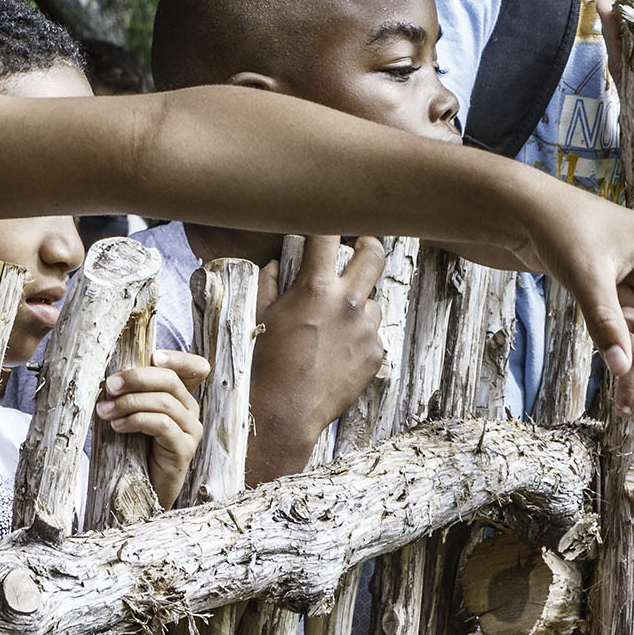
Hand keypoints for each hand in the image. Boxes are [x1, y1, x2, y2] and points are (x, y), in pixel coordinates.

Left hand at [96, 349, 206, 504]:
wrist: (142, 491)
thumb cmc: (134, 449)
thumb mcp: (134, 414)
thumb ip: (133, 394)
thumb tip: (109, 377)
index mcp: (182, 397)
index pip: (196, 368)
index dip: (179, 358)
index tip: (153, 356)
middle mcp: (191, 411)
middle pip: (172, 381)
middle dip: (137, 378)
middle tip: (109, 386)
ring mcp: (191, 430)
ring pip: (165, 402)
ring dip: (130, 403)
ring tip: (105, 411)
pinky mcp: (184, 449)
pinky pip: (162, 425)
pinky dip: (137, 420)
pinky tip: (118, 426)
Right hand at [251, 237, 387, 464]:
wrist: (283, 412)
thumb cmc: (264, 363)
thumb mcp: (257, 316)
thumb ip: (269, 281)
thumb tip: (279, 262)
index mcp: (316, 288)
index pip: (327, 236)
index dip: (328, 223)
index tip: (329, 222)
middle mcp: (347, 303)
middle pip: (374, 255)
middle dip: (367, 243)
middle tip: (359, 245)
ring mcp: (365, 329)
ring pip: (372, 300)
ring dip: (358, 303)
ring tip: (334, 325)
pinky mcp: (376, 353)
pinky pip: (373, 333)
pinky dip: (359, 336)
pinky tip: (337, 352)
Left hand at [514, 183, 633, 378]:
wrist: (528, 218)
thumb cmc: (563, 231)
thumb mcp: (585, 276)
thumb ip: (605, 322)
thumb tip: (623, 371)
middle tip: (613, 308)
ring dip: (627, 328)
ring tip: (596, 298)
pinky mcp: (627, 293)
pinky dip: (619, 334)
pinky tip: (597, 320)